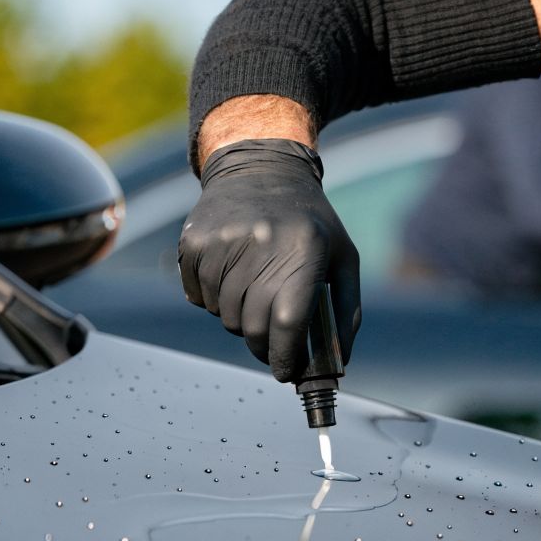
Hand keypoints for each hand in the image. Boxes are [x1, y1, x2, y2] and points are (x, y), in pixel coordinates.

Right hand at [179, 139, 360, 381]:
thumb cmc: (310, 223)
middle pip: (254, 326)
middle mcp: (261, 242)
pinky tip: (231, 275)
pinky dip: (212, 301)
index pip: (287, 322)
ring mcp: (222, 241)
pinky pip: (198, 298)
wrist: (261, 168)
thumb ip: (346, 313)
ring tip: (254, 294)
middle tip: (273, 344)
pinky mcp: (194, 241)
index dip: (285, 357)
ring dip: (239, 320)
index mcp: (305, 248)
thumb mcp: (343, 258)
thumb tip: (338, 364)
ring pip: (224, 316)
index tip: (286, 372)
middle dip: (264, 346)